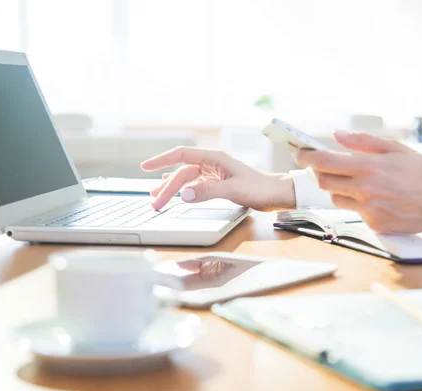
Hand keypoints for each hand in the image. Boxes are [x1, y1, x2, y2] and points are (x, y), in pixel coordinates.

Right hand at [141, 146, 295, 210]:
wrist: (276, 194)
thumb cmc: (259, 188)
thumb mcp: (233, 190)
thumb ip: (208, 192)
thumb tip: (184, 194)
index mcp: (214, 158)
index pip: (181, 155)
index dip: (162, 160)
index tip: (145, 166)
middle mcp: (211, 163)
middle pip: (181, 173)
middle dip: (166, 187)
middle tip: (154, 203)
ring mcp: (213, 173)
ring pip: (186, 180)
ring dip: (171, 189)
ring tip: (156, 200)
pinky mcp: (216, 183)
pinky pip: (194, 185)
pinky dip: (182, 190)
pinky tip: (174, 193)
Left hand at [296, 132, 421, 233]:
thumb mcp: (396, 148)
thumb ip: (363, 141)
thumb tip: (338, 135)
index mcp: (369, 167)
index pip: (325, 162)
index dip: (307, 157)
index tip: (300, 154)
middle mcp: (364, 190)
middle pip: (323, 182)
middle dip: (317, 172)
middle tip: (320, 165)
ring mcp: (367, 210)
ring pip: (335, 198)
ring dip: (337, 188)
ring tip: (354, 180)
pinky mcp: (372, 224)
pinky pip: (353, 211)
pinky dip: (355, 203)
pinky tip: (373, 197)